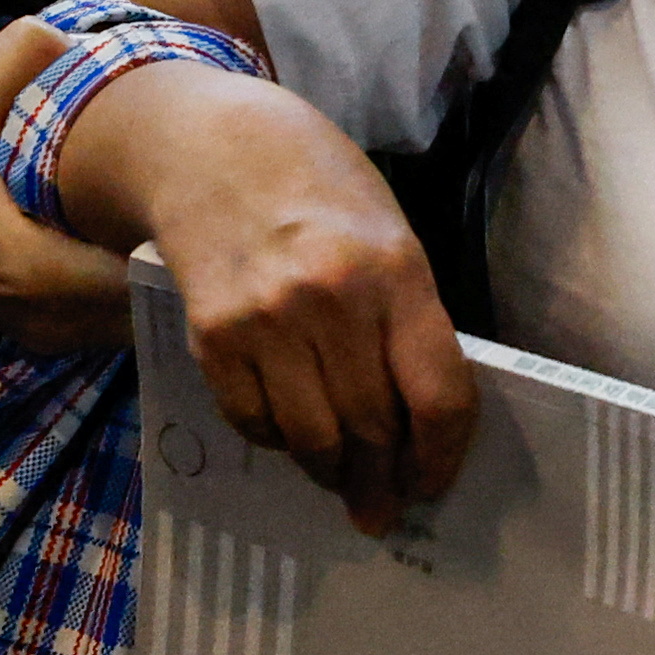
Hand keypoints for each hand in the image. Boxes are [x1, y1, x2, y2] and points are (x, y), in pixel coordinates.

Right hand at [127, 77, 479, 533]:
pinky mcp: (213, 336)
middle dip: (383, 478)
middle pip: (372, 426)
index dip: (441, 456)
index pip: (437, 394)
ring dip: (331, 471)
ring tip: (340, 480)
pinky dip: (277, 440)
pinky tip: (289, 433)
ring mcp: (266, 321)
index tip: (432, 485)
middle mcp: (332, 300)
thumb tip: (421, 421)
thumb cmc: (321, 191)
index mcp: (396, 271)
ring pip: (311, 437)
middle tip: (383, 507)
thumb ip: (408, 321)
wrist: (216, 148)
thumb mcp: (390, 237)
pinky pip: (253, 421)